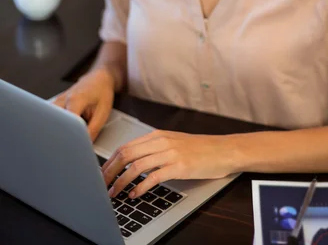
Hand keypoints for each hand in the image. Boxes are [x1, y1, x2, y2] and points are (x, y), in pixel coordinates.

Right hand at [52, 68, 114, 140]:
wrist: (98, 78)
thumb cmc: (102, 92)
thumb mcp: (103, 112)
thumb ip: (93, 130)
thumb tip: (85, 146)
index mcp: (74, 100)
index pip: (66, 124)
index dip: (69, 138)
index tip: (72, 148)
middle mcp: (62, 100)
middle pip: (53, 123)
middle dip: (59, 136)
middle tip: (66, 147)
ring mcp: (56, 101)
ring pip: (49, 121)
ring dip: (55, 130)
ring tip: (63, 139)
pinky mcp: (55, 105)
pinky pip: (50, 118)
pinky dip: (55, 125)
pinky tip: (61, 131)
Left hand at [101, 130, 239, 199]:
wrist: (224, 150)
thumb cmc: (200, 149)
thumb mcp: (174, 142)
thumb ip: (155, 148)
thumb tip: (133, 161)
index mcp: (158, 135)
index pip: (126, 146)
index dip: (110, 162)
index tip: (102, 174)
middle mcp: (161, 141)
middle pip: (126, 154)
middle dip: (110, 172)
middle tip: (102, 185)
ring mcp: (170, 153)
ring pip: (136, 166)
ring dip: (121, 182)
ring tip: (114, 193)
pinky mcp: (179, 166)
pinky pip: (153, 177)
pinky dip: (140, 187)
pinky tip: (135, 194)